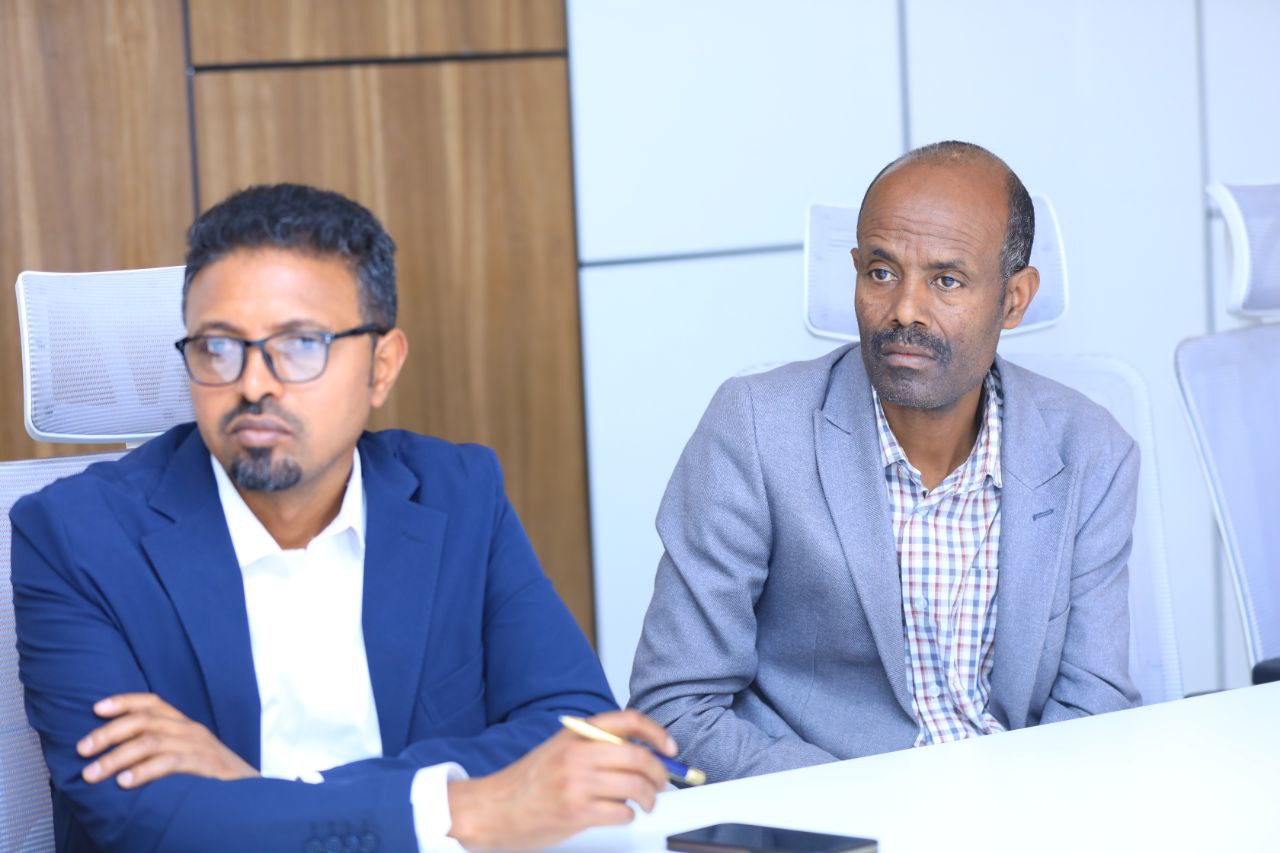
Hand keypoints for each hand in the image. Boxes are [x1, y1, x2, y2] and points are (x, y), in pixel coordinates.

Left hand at [77, 693, 258, 787]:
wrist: (253, 796)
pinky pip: (170, 763)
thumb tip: (118, 755)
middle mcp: (191, 730)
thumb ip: (161, 751)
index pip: (152, 702)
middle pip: (144, 720)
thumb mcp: (187, 757)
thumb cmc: (213, 779)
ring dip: (116, 757)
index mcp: (185, 725)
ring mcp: (200, 746)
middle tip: (82, 749)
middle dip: (108, 733)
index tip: (96, 708)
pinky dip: (144, 771)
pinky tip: (125, 783)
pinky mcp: (206, 765)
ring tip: (93, 773)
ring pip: (151, 741)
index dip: (124, 701)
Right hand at [446, 709, 675, 850]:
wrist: (492, 808)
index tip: (670, 748)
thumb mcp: (559, 750)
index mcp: (576, 734)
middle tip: (662, 783)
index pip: (628, 721)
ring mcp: (576, 782)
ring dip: (649, 799)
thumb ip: (594, 747)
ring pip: (636, 786)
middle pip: (639, 757)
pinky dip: (628, 816)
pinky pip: (621, 812)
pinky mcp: (576, 811)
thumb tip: (640, 754)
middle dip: (661, 773)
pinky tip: (619, 815)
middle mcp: (578, 754)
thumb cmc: (526, 783)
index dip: (656, 732)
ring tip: (645, 803)